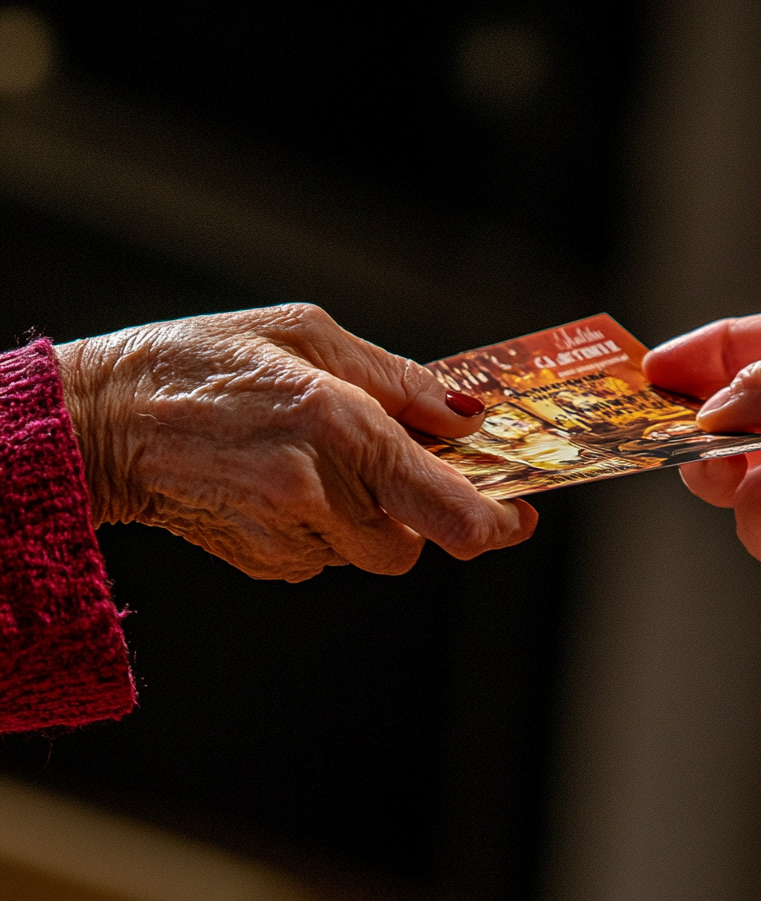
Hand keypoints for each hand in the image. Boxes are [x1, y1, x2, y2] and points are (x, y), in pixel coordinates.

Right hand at [54, 304, 536, 580]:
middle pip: (415, 543)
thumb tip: (468, 415)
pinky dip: (329, 525)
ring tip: (320, 460)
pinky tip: (286, 481)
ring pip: (372, 551)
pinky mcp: (263, 564)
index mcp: (339, 426)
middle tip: (400, 465)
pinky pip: (327, 556)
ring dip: (372, 514)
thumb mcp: (308, 336)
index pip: (447, 508)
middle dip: (422, 511)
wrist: (104, 420)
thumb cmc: (203, 362)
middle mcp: (318, 495)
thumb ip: (401, 382)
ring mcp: (286, 539)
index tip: (517, 515)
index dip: (496, 523)